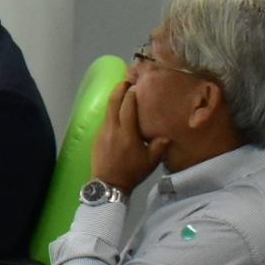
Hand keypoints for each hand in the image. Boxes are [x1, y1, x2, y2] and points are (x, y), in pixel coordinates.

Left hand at [89, 80, 168, 194]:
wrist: (108, 184)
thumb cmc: (131, 173)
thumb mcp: (151, 162)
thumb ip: (159, 146)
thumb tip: (167, 134)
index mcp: (127, 133)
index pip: (128, 107)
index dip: (131, 93)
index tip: (137, 84)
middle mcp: (113, 129)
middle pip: (113, 102)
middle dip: (119, 88)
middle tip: (127, 80)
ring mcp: (102, 131)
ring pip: (108, 109)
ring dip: (114, 98)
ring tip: (123, 92)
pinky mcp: (96, 136)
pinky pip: (105, 118)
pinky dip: (111, 110)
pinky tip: (117, 111)